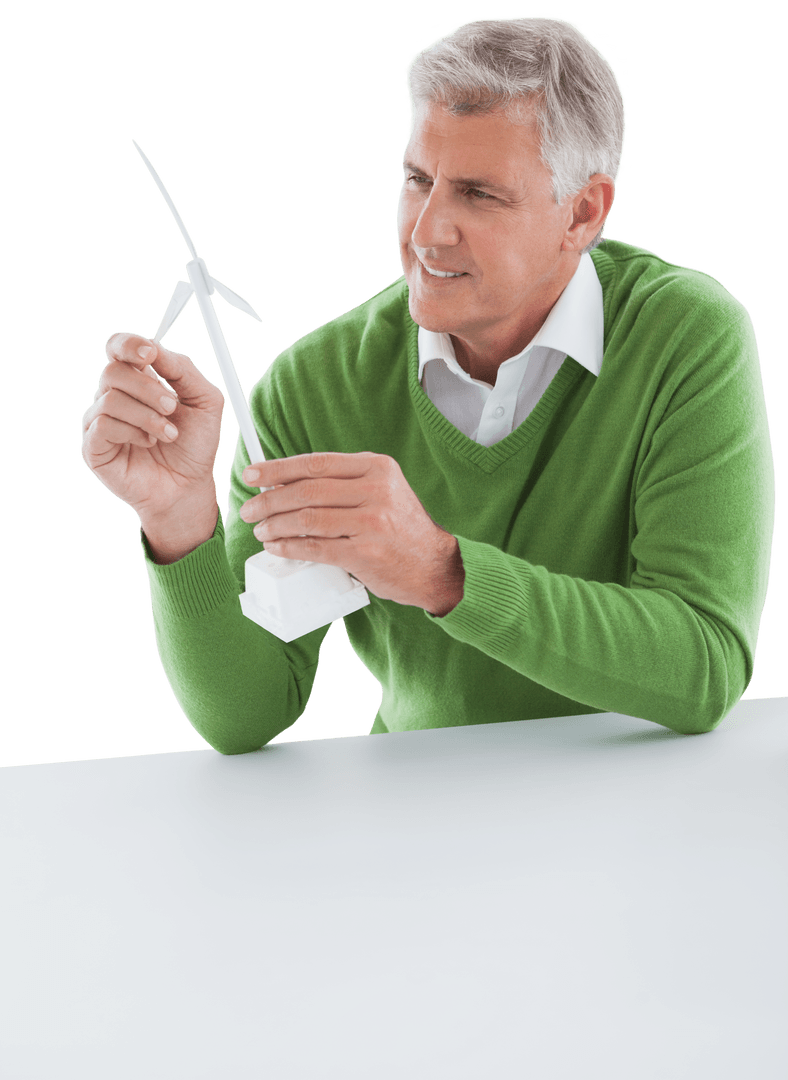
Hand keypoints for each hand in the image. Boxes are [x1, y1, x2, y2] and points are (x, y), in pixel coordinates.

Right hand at [81, 332, 223, 560]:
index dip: (130, 345)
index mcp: (140, 379)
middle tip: (173, 407)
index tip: (150, 355)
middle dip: (148, 388)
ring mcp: (101, 420)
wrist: (189, 486)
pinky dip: (132, 432)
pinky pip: (102, 424)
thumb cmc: (195, 444)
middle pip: (114, 370)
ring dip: (146, 415)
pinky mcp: (94, 446)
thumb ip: (183, 370)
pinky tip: (148, 443)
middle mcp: (116, 396)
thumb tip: (154, 349)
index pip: (119, 348)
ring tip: (168, 434)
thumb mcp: (204, 401)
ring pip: (110, 399)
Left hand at [241, 452, 463, 614]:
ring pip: (308, 519)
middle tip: (250, 509)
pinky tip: (278, 547)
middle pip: (307, 490)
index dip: (278, 469)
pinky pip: (316, 548)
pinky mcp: (366, 553)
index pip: (316, 463)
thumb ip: (342, 484)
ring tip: (261, 531)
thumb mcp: (380, 491)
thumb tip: (284, 483)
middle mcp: (376, 491)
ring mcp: (372, 523)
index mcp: (376, 468)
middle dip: (269, 500)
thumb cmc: (400, 528)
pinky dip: (290, 548)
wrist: (434, 565)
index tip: (253, 474)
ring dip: (275, 526)